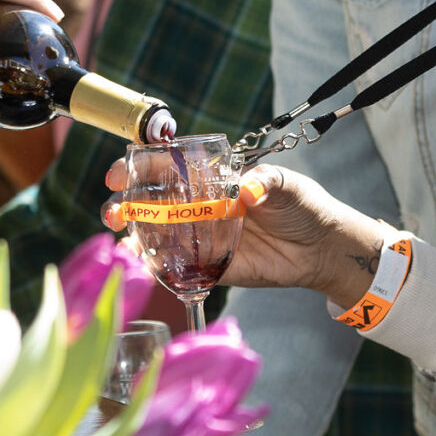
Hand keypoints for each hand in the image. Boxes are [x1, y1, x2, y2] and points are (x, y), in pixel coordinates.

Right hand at [100, 160, 388, 306]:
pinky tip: (142, 266)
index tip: (120, 171)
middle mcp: (201, 206)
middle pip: (153, 202)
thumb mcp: (286, 186)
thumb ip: (267, 183)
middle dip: (127, 204)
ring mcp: (203, 237)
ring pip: (159, 235)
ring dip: (134, 236)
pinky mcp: (212, 267)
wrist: (321, 247)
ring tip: (120, 239)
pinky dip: (158, 268)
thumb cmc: (303, 206)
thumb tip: (247, 189)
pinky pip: (180, 268)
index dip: (141, 167)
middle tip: (114, 210)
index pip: (169, 167)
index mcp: (213, 179)